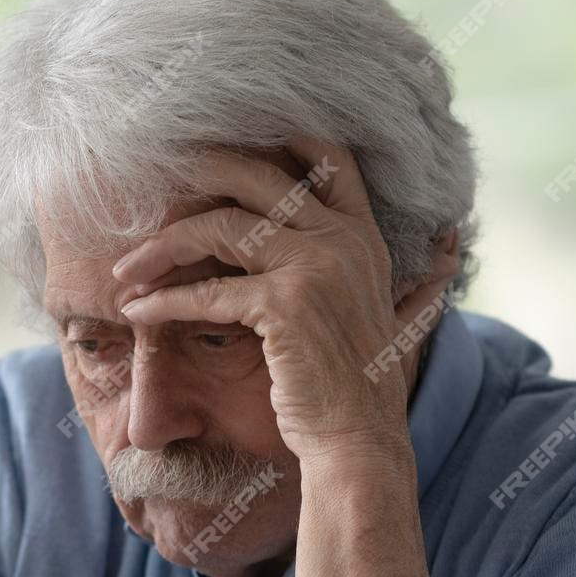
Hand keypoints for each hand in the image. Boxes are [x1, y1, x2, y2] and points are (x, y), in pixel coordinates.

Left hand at [110, 140, 458, 470]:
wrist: (358, 441)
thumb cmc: (362, 388)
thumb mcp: (401, 319)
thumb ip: (419, 279)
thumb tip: (450, 245)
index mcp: (365, 236)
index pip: (330, 156)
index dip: (279, 135)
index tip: (223, 136)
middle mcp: (343, 240)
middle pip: (259, 176)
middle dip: (201, 169)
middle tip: (157, 176)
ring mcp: (314, 268)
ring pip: (222, 227)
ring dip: (164, 246)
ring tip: (126, 269)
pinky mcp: (283, 305)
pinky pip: (208, 291)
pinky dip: (164, 301)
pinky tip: (135, 311)